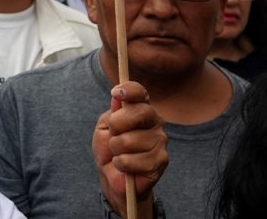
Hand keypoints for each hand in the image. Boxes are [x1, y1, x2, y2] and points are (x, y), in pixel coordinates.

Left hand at [93, 82, 166, 216]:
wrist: (112, 175)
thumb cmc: (108, 147)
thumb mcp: (104, 127)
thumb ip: (112, 113)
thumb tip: (118, 98)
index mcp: (141, 109)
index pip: (140, 93)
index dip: (130, 90)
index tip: (116, 93)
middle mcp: (155, 122)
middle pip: (138, 112)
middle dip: (117, 124)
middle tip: (113, 135)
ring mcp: (160, 141)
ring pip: (129, 140)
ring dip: (116, 149)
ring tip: (119, 153)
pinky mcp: (161, 160)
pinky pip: (131, 160)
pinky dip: (121, 164)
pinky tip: (125, 166)